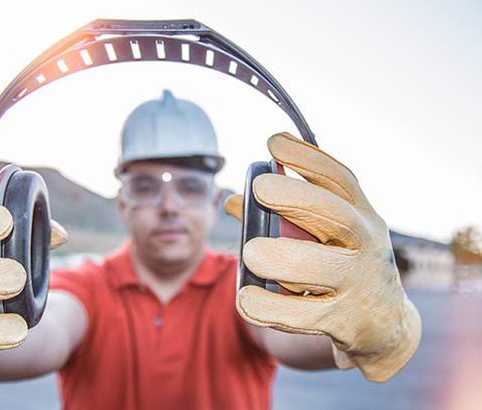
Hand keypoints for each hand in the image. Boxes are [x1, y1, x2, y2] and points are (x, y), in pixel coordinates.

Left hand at [225, 132, 420, 381]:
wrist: (383, 323)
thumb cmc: (342, 264)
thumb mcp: (324, 234)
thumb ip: (281, 215)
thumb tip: (231, 200)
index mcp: (362, 215)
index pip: (340, 179)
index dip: (308, 158)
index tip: (273, 143)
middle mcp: (365, 245)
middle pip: (338, 217)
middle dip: (299, 198)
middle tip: (259, 189)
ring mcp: (357, 284)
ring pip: (324, 268)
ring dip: (284, 258)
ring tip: (251, 253)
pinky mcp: (344, 321)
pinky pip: (304, 315)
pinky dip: (271, 308)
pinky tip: (246, 299)